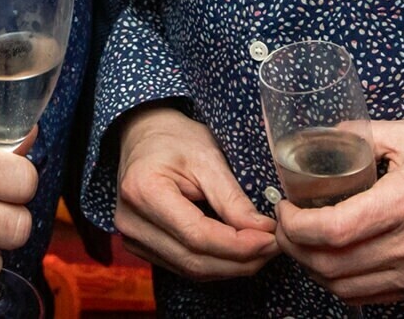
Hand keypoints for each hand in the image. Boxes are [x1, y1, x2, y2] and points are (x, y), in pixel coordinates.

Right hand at [114, 104, 278, 280]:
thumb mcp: (207, 157)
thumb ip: (232, 197)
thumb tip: (262, 231)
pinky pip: (182, 265)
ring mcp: (131, 238)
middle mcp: (130, 222)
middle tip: (273, 247)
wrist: (142, 135)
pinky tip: (237, 252)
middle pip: (193, 259)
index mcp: (144, 191)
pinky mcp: (139, 246)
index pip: (197, 235)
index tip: (271, 238)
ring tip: (261, 250)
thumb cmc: (174, 138)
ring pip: (190, 269)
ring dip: (230, 266)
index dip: (238, 244)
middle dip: (239, 260)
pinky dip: (214, 263)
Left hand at [275, 120, 403, 304]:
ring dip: (313, 269)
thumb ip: (368, 134)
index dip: (296, 224)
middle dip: (294, 247)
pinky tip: (332, 261)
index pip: (335, 228)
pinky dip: (340, 284)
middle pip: (331, 264)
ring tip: (303, 244)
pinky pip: (369, 298)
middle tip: (285, 225)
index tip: (285, 207)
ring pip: (345, 288)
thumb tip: (327, 135)